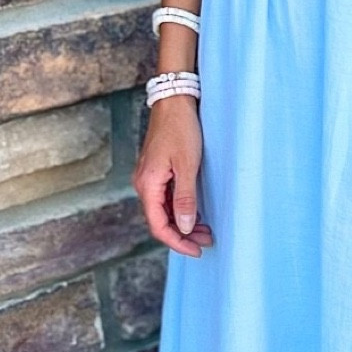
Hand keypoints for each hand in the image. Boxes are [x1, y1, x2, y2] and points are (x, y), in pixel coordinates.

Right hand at [133, 95, 214, 256]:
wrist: (174, 100)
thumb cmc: (181, 129)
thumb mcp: (187, 165)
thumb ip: (185, 198)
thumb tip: (183, 227)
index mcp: (147, 185)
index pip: (158, 226)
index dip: (177, 242)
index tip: (197, 250)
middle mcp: (143, 184)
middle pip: (160, 220)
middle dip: (183, 234)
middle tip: (207, 240)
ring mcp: (149, 178)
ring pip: (164, 210)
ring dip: (183, 223)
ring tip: (205, 230)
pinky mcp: (156, 171)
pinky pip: (166, 199)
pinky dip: (180, 209)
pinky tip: (196, 212)